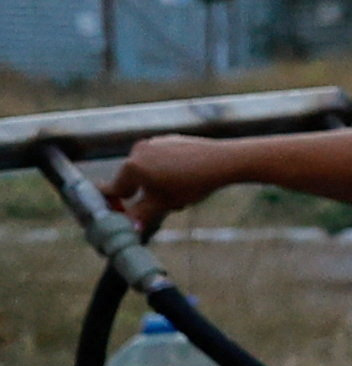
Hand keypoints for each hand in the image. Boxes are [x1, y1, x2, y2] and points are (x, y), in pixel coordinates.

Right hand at [101, 137, 237, 228]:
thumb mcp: (162, 204)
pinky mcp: (170, 139)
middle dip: (143, 194)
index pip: (114, 189)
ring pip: (147, 169)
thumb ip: (140, 215)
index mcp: (132, 166)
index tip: (115, 210)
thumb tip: (127, 226)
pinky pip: (160, 158)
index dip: (114, 203)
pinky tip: (187, 177)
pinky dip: (166, 169)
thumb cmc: (191, 184)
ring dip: (156, 183)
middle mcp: (138, 150)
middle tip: (163, 204)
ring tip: (179, 191)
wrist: (223, 161)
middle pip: (131, 179)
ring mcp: (154, 142)